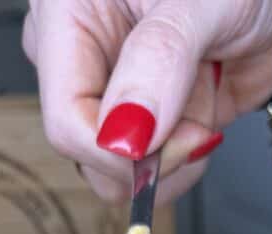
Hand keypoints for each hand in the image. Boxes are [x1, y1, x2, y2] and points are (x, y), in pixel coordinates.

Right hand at [23, 0, 271, 203]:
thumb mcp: (199, 0)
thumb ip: (160, 59)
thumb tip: (124, 134)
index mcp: (68, 19)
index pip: (67, 121)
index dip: (121, 149)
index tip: (179, 137)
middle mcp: (82, 65)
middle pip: (94, 158)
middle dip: (158, 150)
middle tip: (200, 98)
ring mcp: (113, 101)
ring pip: (126, 176)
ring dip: (181, 149)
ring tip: (203, 86)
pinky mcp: (145, 129)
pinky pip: (158, 177)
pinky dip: (191, 155)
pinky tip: (203, 107)